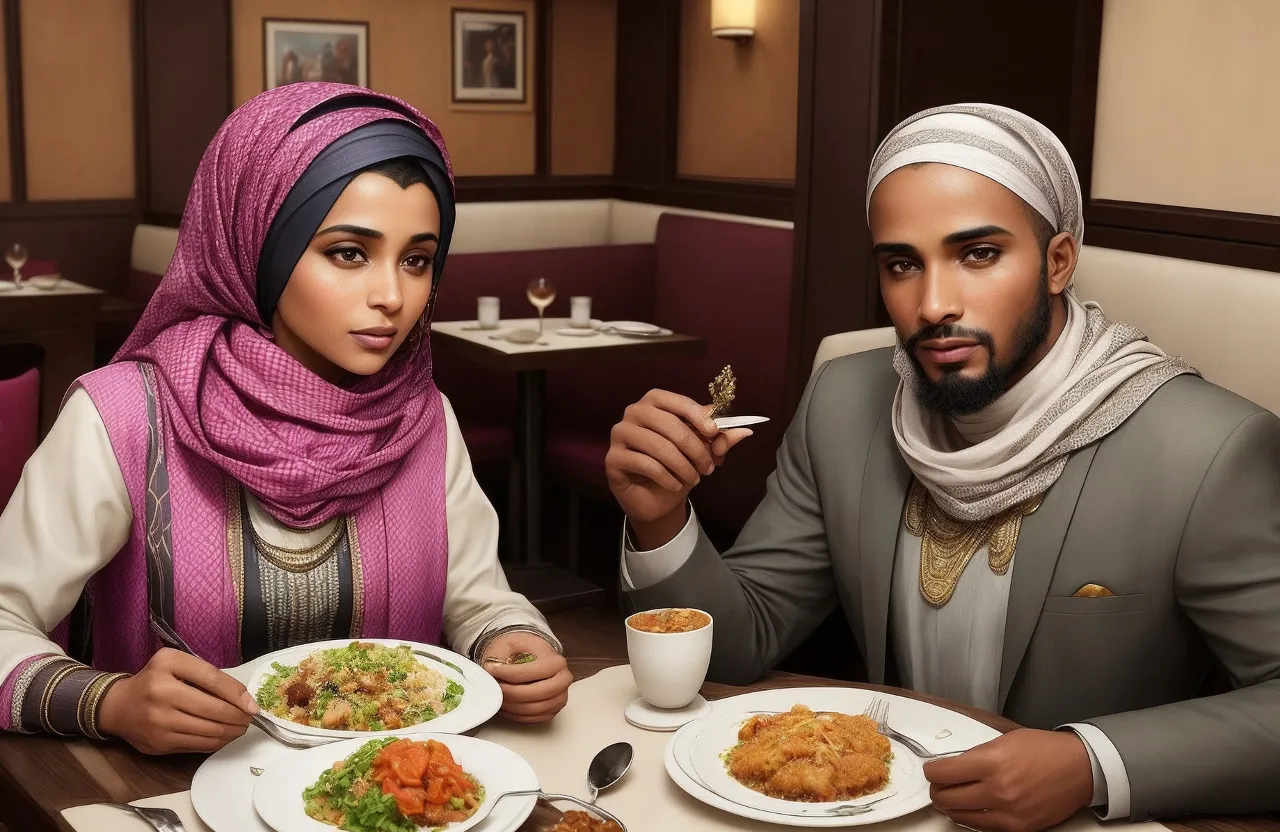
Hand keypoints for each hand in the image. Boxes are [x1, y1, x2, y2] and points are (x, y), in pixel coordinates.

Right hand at [98, 647, 256, 754]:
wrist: (119, 707)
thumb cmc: (156, 680)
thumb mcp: (177, 663)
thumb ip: (207, 674)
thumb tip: (243, 698)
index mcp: (167, 665)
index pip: (212, 679)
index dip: (237, 693)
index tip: (253, 705)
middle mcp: (161, 692)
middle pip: (213, 709)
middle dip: (239, 716)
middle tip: (250, 717)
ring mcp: (159, 721)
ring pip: (209, 731)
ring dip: (232, 731)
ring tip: (241, 727)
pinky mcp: (160, 743)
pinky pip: (198, 745)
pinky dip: (217, 742)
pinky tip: (225, 736)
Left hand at [481, 631, 571, 723]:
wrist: (534, 656)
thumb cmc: (524, 649)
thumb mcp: (512, 643)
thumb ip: (501, 656)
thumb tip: (490, 671)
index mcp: (557, 662)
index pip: (533, 672)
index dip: (510, 673)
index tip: (492, 669)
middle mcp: (563, 680)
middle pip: (536, 693)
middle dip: (511, 692)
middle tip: (495, 686)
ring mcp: (559, 698)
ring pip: (532, 709)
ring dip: (511, 704)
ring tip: (498, 694)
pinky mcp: (552, 711)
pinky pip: (532, 718)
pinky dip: (515, 714)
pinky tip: (505, 703)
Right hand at [605, 389, 752, 529]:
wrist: (657, 498)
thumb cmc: (677, 466)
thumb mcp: (702, 452)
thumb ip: (719, 440)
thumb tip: (745, 431)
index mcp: (654, 403)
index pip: (676, 401)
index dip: (697, 415)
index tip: (715, 432)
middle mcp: (633, 413)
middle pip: (668, 424)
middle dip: (694, 448)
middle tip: (708, 467)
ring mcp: (619, 434)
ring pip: (657, 446)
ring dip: (682, 466)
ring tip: (695, 479)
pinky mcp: (612, 459)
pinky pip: (644, 464)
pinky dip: (666, 477)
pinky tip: (675, 485)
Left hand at [925, 728, 1094, 831]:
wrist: (1079, 769)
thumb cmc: (1045, 750)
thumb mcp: (1004, 741)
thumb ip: (976, 755)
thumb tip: (953, 767)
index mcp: (991, 763)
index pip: (943, 774)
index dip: (932, 772)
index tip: (933, 770)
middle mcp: (997, 790)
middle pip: (946, 798)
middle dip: (938, 790)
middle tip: (940, 784)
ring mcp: (1008, 813)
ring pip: (960, 816)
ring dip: (951, 806)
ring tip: (953, 796)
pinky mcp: (1018, 828)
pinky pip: (982, 828)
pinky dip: (972, 818)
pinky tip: (973, 808)